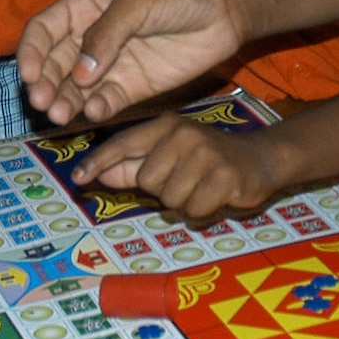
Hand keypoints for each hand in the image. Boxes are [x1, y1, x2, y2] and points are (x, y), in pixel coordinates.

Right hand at [16, 0, 243, 123]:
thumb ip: (106, 34)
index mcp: (83, 6)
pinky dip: (96, 108)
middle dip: (44, 84)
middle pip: (54, 64)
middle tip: (41, 103)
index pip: (43, 30)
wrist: (223, 11)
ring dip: (64, 102)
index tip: (29, 76)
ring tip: (58, 116)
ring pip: (75, 88)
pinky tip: (94, 113)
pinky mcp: (131, 86)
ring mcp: (110, 64)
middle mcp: (89, 37)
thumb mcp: (137, 2)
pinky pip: (106, 100)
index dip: (31, 53)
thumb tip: (80, 74)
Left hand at [72, 116, 278, 223]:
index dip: (98, 162)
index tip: (78, 177)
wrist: (261, 160)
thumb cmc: (208, 161)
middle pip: (147, 181)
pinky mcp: (224, 175)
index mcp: (165, 126)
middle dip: (163, 190)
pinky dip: (202, 211)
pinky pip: (193, 210)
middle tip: (187, 181)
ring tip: (202, 188)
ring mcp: (205, 153)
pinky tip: (216, 196)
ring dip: (184, 203)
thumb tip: (99, 175)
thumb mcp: (170, 158)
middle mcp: (182, 134)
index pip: (123, 144)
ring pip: (170, 199)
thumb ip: (133, 167)